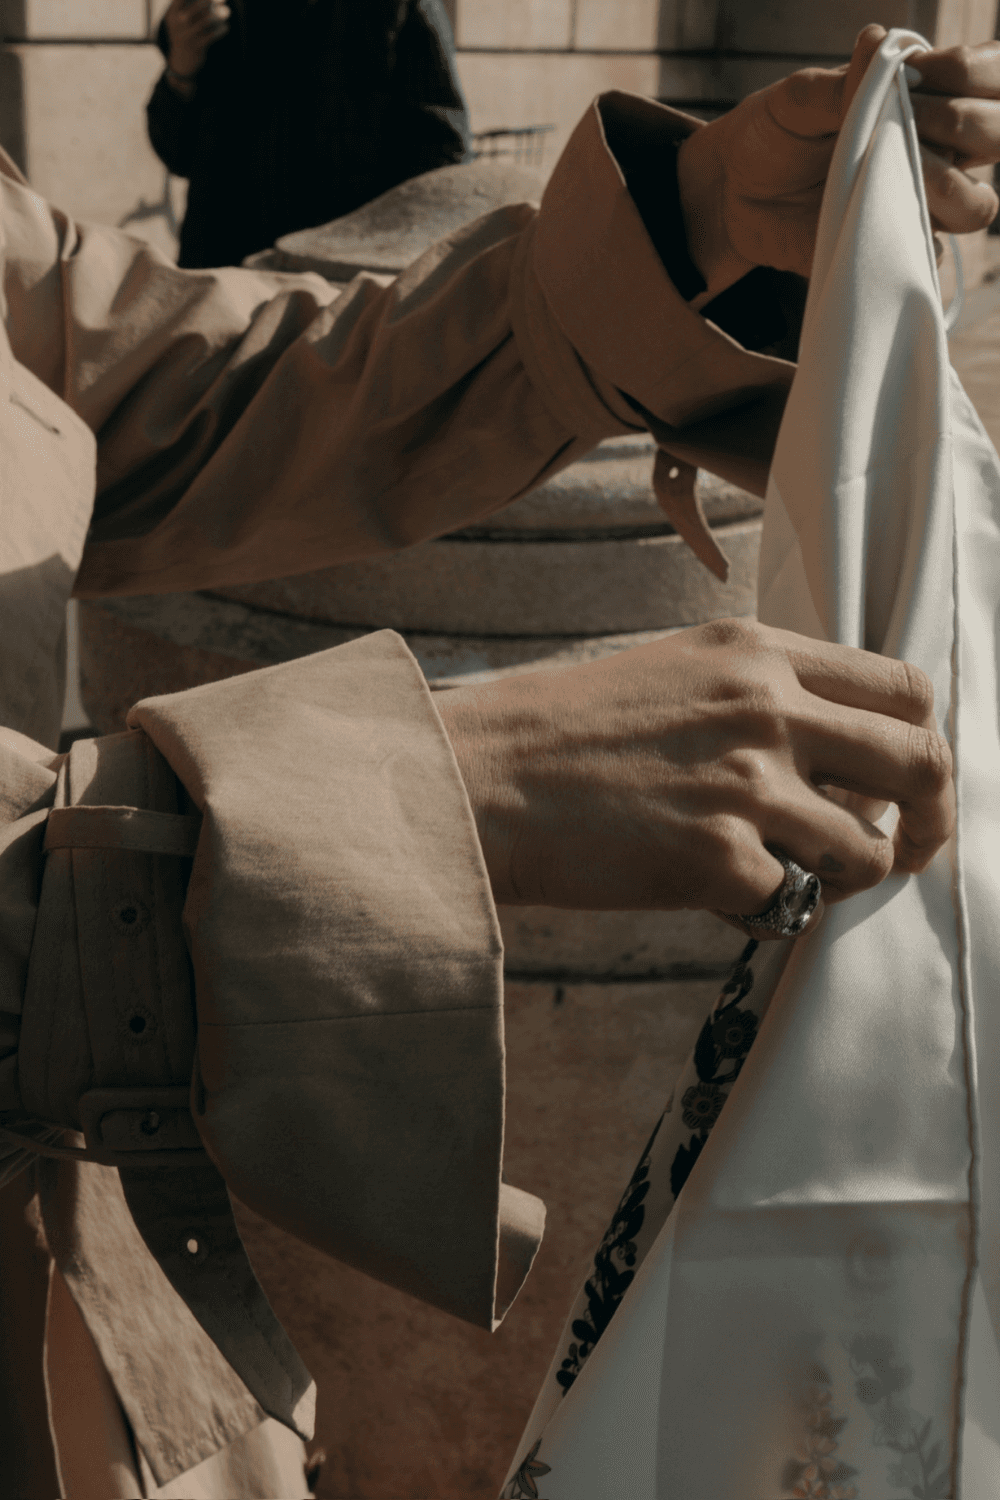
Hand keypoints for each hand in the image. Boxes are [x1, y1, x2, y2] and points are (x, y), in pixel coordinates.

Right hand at [163, 0, 229, 83]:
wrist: (182, 59)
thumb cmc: (184, 32)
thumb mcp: (179, 18)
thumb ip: (189, 5)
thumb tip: (213, 0)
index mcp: (172, 13)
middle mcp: (179, 22)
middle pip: (198, 5)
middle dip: (210, 1)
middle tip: (221, 0)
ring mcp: (188, 35)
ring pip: (206, 20)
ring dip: (218, 15)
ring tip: (226, 12)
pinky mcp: (197, 45)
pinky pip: (212, 35)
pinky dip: (221, 30)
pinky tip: (225, 27)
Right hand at [436, 620, 953, 922]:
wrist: (479, 779)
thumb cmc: (563, 733)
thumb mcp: (675, 671)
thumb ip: (762, 692)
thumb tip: (839, 749)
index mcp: (757, 652)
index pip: (904, 686)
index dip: (923, 741)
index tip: (907, 784)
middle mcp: (766, 707)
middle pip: (921, 761)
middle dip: (934, 819)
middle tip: (911, 850)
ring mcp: (746, 784)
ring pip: (871, 851)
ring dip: (843, 879)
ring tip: (791, 879)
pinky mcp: (718, 859)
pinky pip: (795, 906)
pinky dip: (772, 914)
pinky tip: (725, 901)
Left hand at [677, 23, 999, 300]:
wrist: (735, 193)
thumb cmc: (776, 132)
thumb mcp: (800, 98)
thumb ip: (843, 82)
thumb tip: (876, 43)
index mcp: (928, 97)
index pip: (991, 77)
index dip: (968, 73)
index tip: (918, 72)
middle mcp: (938, 148)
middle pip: (995, 136)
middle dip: (958, 123)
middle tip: (901, 120)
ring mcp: (920, 203)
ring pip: (976, 205)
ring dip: (939, 185)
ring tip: (880, 173)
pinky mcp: (894, 249)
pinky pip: (928, 255)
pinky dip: (905, 240)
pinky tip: (867, 220)